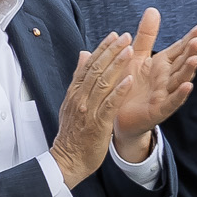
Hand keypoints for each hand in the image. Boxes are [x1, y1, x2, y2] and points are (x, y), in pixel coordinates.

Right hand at [50, 30, 136, 187]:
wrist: (67, 160)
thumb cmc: (74, 133)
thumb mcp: (72, 102)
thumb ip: (79, 78)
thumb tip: (83, 54)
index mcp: (75, 93)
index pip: (88, 65)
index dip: (102, 49)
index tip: (114, 35)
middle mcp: (80, 98)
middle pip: (95, 70)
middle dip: (111, 51)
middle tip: (125, 36)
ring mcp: (88, 111)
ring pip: (102, 83)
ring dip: (116, 65)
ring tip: (129, 50)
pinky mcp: (97, 124)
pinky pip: (109, 105)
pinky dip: (118, 91)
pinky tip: (129, 80)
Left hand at [113, 10, 196, 155]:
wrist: (115, 112)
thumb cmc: (127, 83)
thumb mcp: (136, 55)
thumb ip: (147, 35)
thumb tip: (153, 10)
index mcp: (162, 64)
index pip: (179, 48)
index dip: (190, 38)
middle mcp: (166, 78)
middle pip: (182, 62)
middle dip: (191, 52)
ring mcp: (165, 93)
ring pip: (180, 80)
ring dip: (189, 71)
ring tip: (195, 59)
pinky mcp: (159, 109)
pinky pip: (171, 101)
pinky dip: (180, 95)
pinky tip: (187, 86)